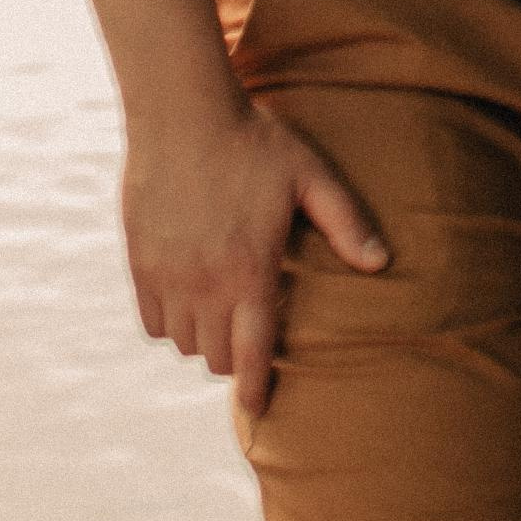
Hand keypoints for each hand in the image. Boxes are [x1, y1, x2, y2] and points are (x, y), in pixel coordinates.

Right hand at [122, 100, 387, 418]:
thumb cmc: (254, 142)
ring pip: (182, 343)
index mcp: (249, 271)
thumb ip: (345, 223)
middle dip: (234, 356)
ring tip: (221, 317)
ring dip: (203, 339)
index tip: (258, 407)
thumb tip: (381, 263)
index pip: (250, 353)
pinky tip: (188, 301)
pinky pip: (152, 320)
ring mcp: (167, 276)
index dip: (254, 388)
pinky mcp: (139, 262)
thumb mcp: (311, 176)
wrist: (183, 113)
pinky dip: (169, 322)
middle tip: (248, 339)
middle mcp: (204, 284)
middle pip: (215, 355)